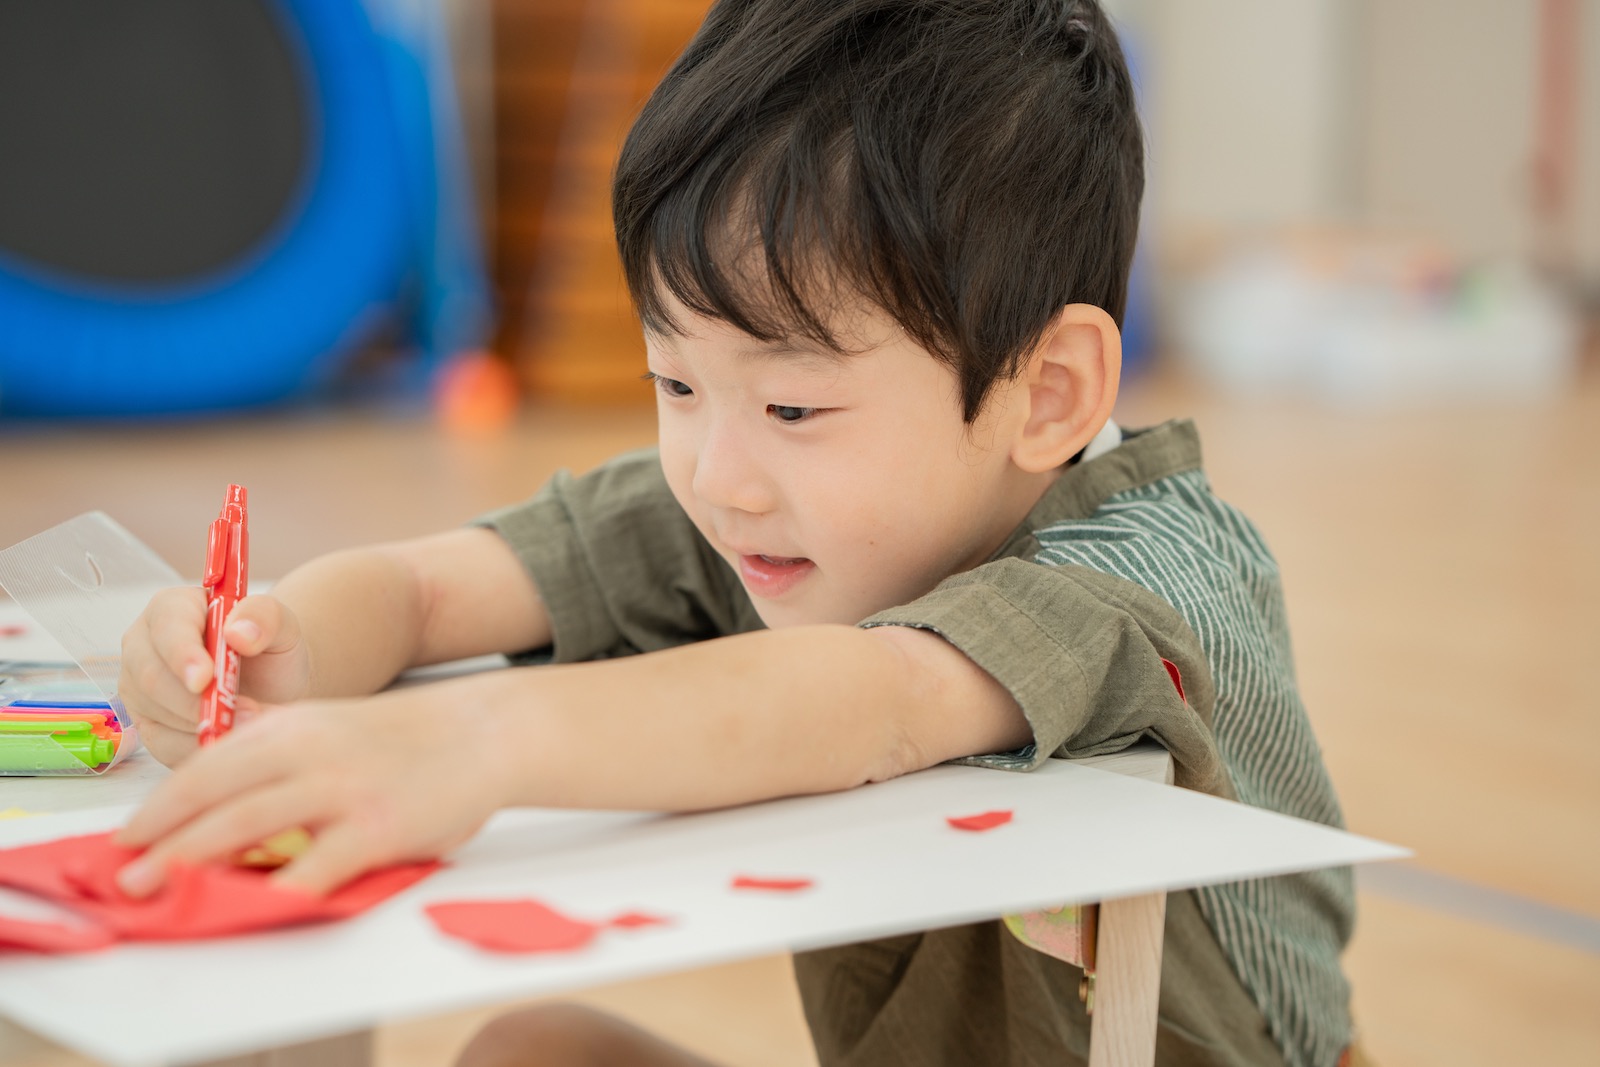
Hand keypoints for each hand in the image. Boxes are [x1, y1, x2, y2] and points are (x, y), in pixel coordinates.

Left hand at [113, 688, 505, 895]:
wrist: (485, 731)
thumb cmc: (407, 738)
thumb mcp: (331, 724)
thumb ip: (280, 749)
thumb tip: (219, 788)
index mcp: (293, 728)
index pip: (208, 766)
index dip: (161, 804)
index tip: (130, 835)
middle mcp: (309, 752)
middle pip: (214, 794)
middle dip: (160, 836)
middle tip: (124, 872)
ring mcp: (343, 789)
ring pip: (246, 824)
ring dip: (191, 859)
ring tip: (158, 888)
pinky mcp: (378, 827)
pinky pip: (319, 865)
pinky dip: (282, 888)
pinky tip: (257, 906)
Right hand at [118, 589, 313, 766]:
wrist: (272, 686)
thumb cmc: (269, 650)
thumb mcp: (281, 625)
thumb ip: (265, 616)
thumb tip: (238, 632)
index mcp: (172, 608)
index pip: (167, 627)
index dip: (183, 654)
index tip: (205, 679)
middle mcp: (144, 645)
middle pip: (152, 677)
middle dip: (196, 701)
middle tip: (247, 712)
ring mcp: (139, 687)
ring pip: (157, 714)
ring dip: (206, 724)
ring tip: (252, 722)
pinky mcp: (147, 724)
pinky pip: (164, 745)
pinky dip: (199, 746)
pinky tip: (231, 737)